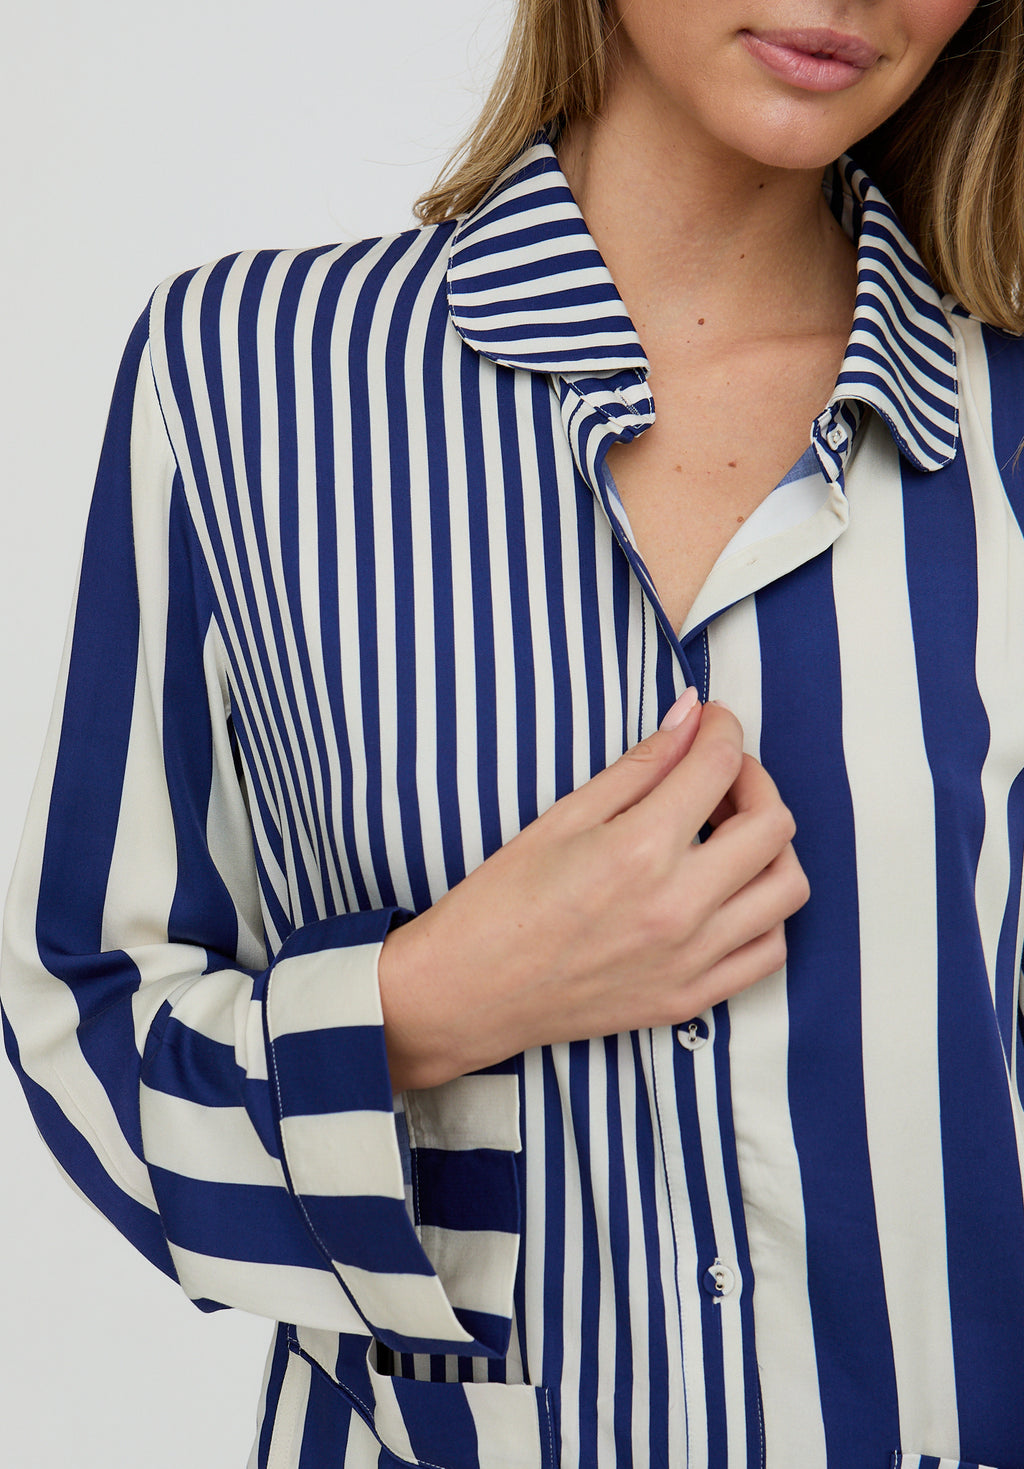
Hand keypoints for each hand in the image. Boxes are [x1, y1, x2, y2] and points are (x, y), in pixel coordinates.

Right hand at [378, 696, 808, 1089]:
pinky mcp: (691, 999)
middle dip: (754, 781)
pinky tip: (727, 893)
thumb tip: (692, 715)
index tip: (711, 723)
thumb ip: (641, 765)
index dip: (723, 728)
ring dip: (770, 847)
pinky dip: (765, 912)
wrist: (468, 993)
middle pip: (773, 824)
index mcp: (639, 850)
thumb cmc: (501, 902)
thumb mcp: (564, 816)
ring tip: (728, 835)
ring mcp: (691, 959)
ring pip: (788, 887)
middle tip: (718, 776)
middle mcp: (678, 906)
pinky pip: (769, 951)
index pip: (719, 765)